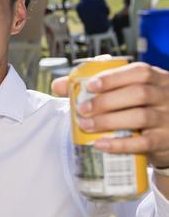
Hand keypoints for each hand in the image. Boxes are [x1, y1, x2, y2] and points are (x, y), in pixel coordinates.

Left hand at [52, 62, 168, 166]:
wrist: (168, 137)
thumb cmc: (142, 108)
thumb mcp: (127, 93)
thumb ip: (96, 87)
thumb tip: (58, 86)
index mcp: (157, 79)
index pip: (140, 72)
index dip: (114, 77)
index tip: (90, 85)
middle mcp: (166, 96)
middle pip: (139, 93)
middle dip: (106, 101)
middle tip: (82, 109)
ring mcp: (167, 119)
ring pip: (141, 117)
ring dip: (108, 121)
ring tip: (86, 125)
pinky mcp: (164, 141)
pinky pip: (143, 143)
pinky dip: (120, 144)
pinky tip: (101, 144)